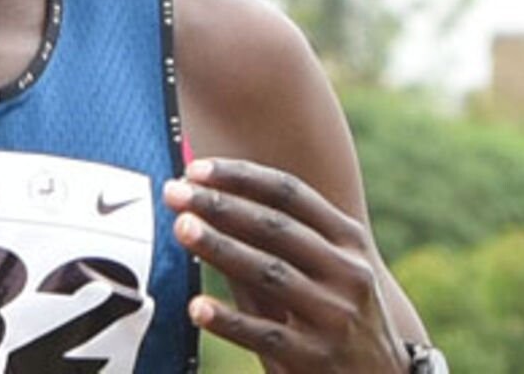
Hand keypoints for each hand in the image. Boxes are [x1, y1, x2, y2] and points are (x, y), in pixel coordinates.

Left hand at [163, 158, 408, 372]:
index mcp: (348, 241)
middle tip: (174, 192)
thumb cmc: (337, 315)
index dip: (241, 177)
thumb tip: (207, 201)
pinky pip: (266, 334)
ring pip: (269, 273)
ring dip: (221, 247)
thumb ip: (278, 242)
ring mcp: (335, 317)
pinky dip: (229, 320)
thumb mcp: (328, 271)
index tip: (195, 169)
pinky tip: (197, 307)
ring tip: (181, 228)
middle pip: (275, 227)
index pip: (290, 194)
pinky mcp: (317, 359)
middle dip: (221, 205)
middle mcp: (348, 273)